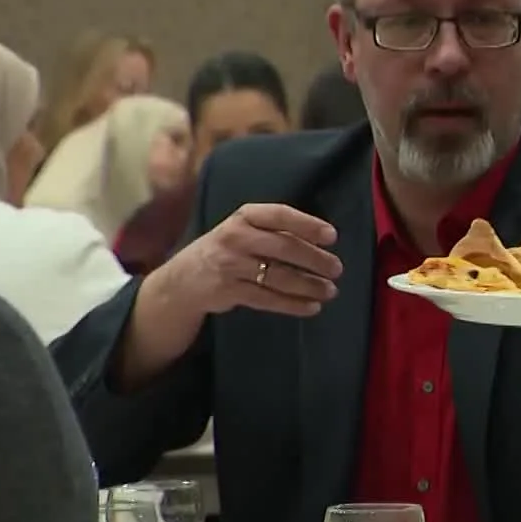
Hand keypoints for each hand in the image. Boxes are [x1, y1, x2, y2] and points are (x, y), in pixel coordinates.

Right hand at [157, 203, 341, 318]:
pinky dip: (293, 304)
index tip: (332, 236)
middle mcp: (236, 237)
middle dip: (315, 259)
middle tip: (337, 269)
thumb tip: (321, 242)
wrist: (184, 279)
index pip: (280, 214)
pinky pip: (268, 299)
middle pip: (284, 247)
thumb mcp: (244, 230)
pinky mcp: (229, 291)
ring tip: (330, 290)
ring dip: (309, 285)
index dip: (308, 224)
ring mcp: (231, 265)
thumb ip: (275, 232)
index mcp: (245, 216)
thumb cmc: (227, 249)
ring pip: (279, 276)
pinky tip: (312, 307)